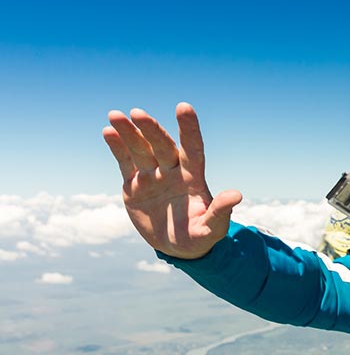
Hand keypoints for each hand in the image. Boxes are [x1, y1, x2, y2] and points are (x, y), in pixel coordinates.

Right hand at [103, 103, 241, 258]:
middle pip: (162, 146)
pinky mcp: (135, 184)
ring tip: (115, 116)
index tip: (183, 107)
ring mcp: (153, 176)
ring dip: (129, 133)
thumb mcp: (211, 229)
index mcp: (193, 178)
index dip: (189, 129)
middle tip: (138, 113)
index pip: (192, 149)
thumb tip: (236, 195)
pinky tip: (108, 131)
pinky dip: (117, 147)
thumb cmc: (199, 237)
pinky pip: (125, 162)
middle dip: (151, 130)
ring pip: (141, 149)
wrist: (176, 247)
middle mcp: (173, 172)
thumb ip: (220, 212)